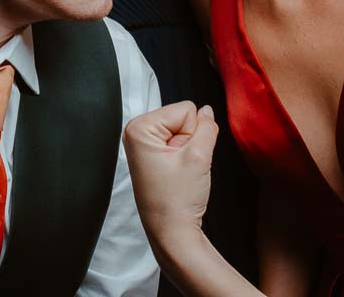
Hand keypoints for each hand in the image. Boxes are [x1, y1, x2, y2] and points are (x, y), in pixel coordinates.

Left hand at [125, 102, 217, 242]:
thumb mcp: (199, 157)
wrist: (172, 233)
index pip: (185, 109)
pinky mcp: (152, 155)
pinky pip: (178, 143)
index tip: (183, 159)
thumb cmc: (177, 201)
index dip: (192, 133)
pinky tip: (178, 174)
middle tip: (182, 167)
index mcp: (139, 128)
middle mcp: (136, 132)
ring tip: (179, 172)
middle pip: (182, 118)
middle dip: (189, 141)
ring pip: (183, 131)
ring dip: (188, 149)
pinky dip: (184, 156)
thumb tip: (207, 110)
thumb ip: (207, 127)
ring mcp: (143, 144)